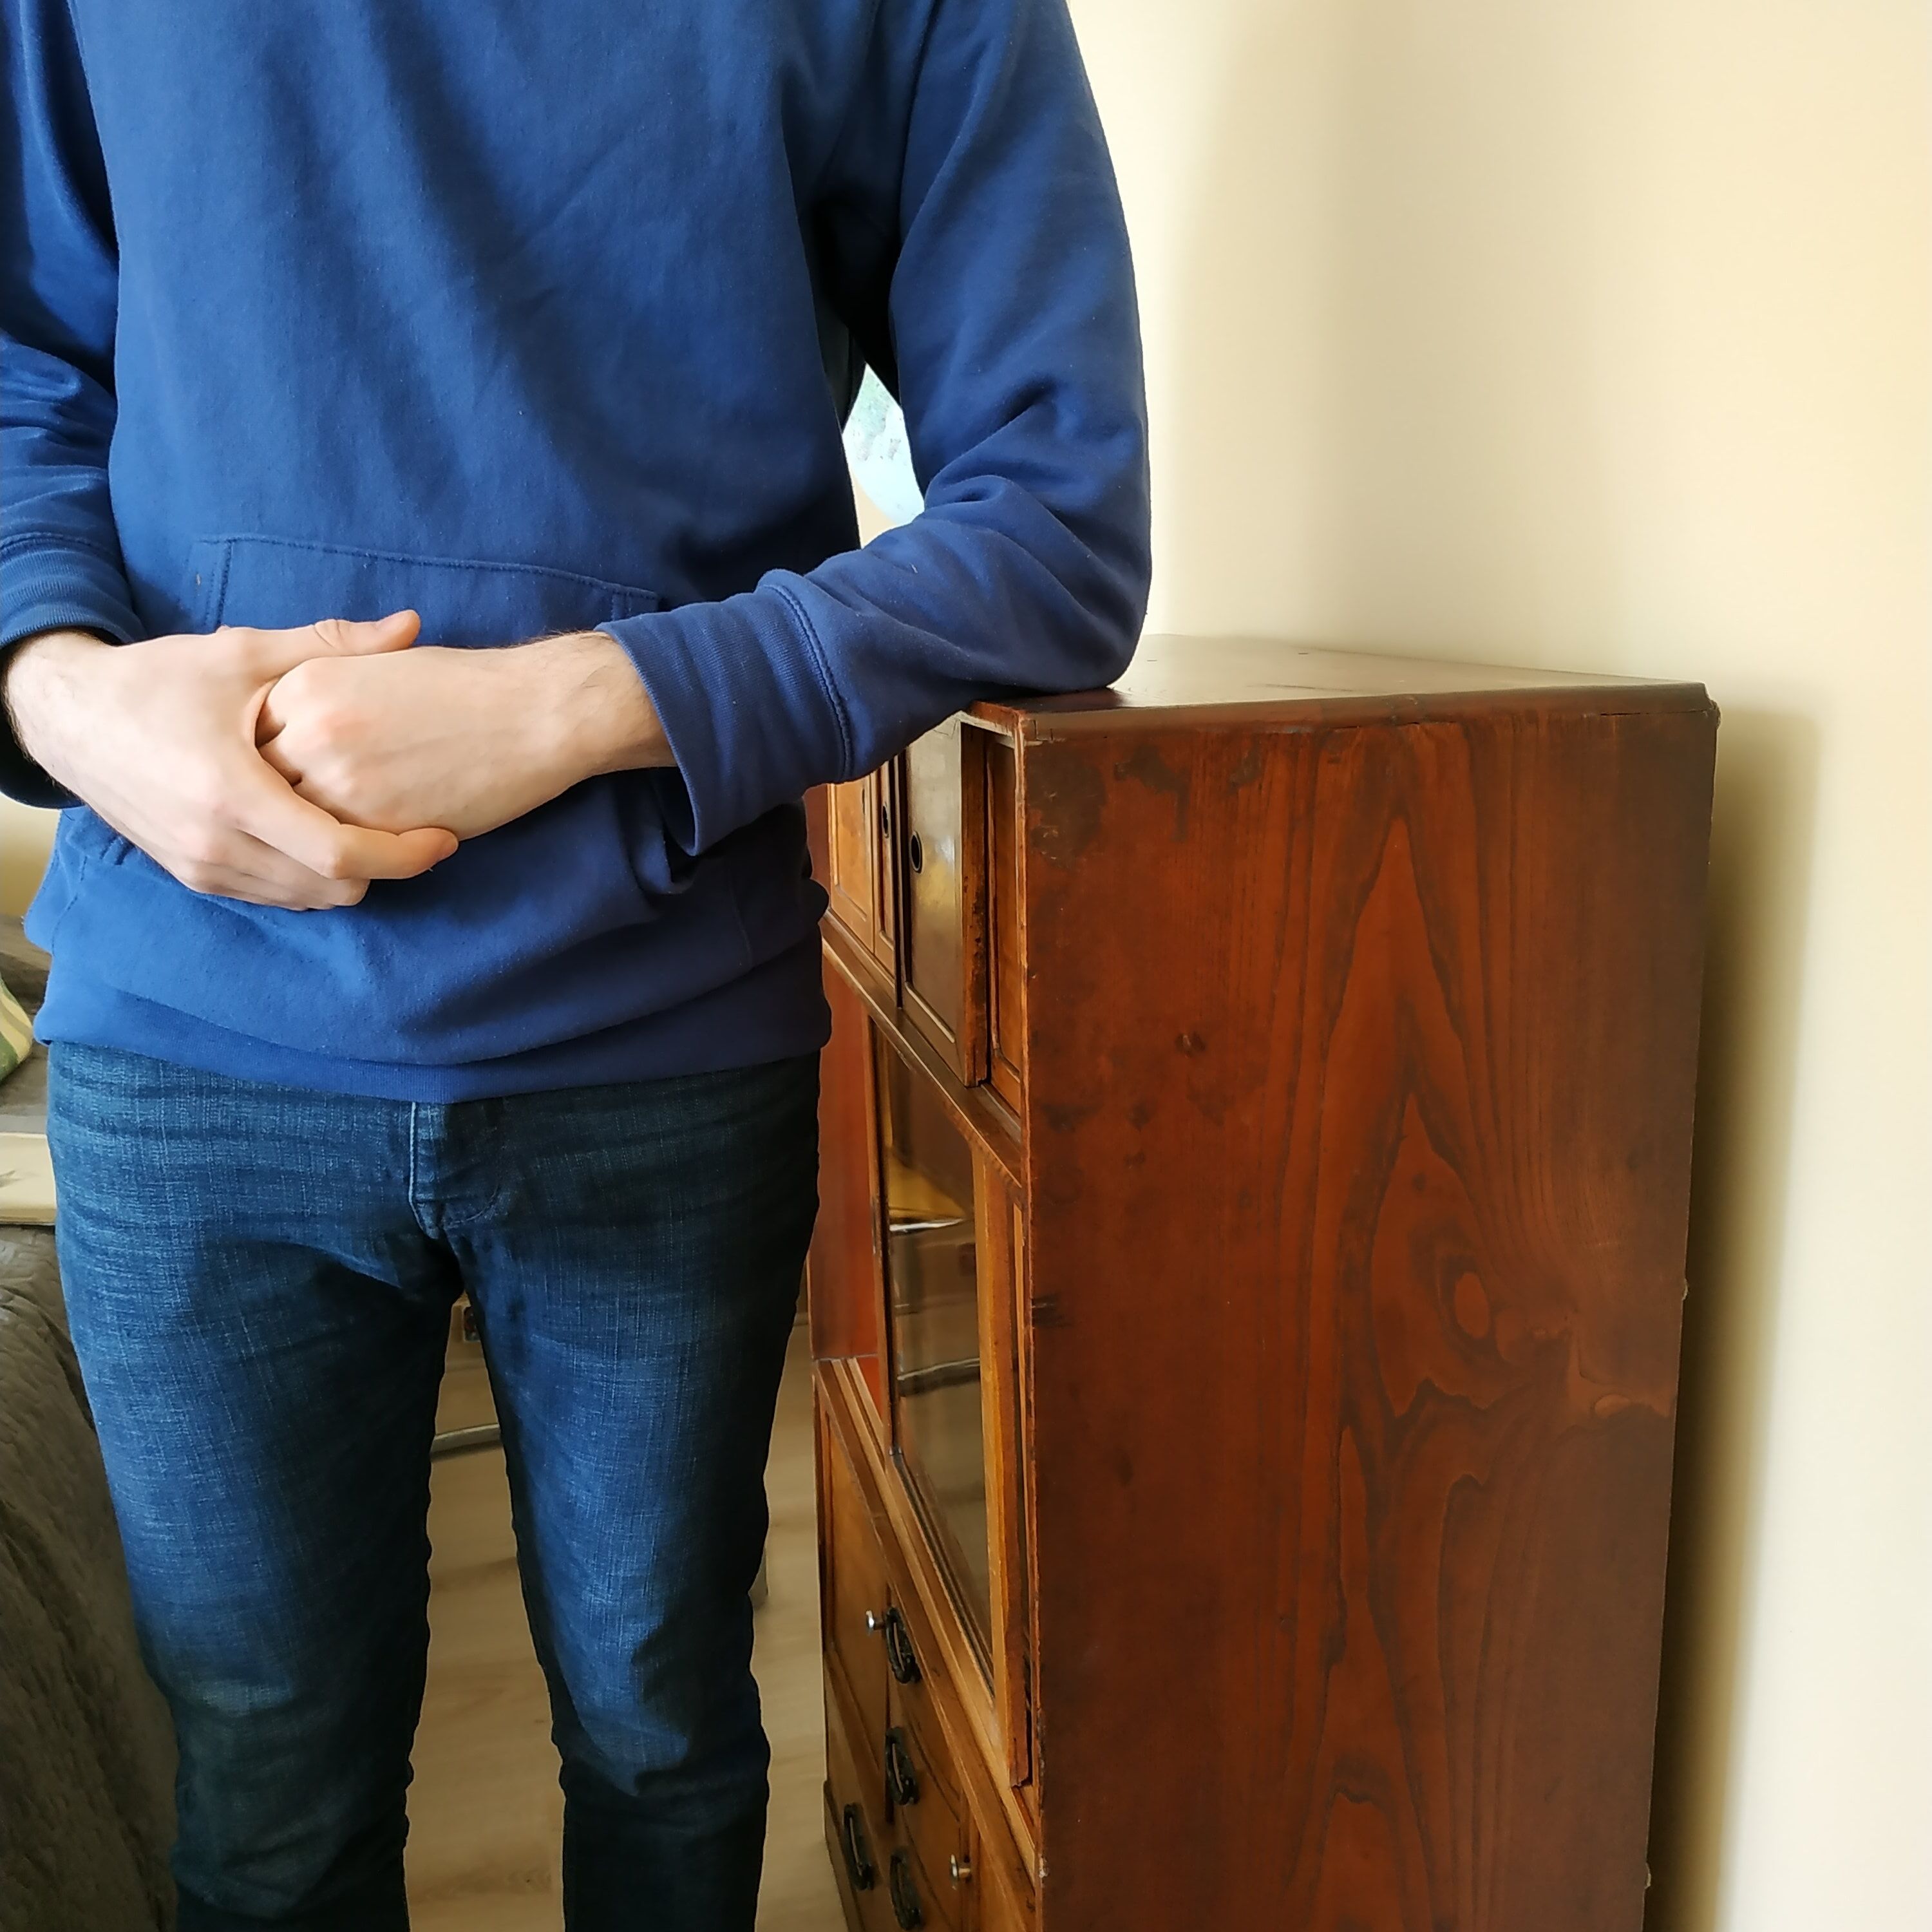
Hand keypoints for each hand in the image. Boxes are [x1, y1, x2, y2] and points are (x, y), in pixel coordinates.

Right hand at [3, 618, 457, 908]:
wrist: (69, 718)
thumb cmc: (157, 680)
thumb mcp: (243, 653)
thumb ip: (332, 645)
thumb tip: (412, 626)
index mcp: (232, 793)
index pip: (338, 854)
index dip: (403, 855)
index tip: (445, 838)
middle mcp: (215, 844)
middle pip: (331, 889)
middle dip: (384, 869)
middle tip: (418, 834)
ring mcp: (201, 867)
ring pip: (305, 900)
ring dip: (350, 877)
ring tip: (380, 835)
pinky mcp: (193, 876)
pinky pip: (273, 896)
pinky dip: (311, 879)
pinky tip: (330, 840)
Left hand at [256, 623, 669, 840]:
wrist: (533, 711)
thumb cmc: (468, 687)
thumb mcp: (380, 667)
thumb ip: (326, 693)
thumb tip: (291, 730)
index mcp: (305, 683)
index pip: (251, 738)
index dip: (265, 764)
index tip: (278, 778)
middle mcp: (307, 729)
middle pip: (257, 786)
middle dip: (269, 807)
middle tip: (284, 821)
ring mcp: (336, 780)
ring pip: (288, 829)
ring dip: (297, 844)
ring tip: (312, 849)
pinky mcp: (372, 824)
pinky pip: (329, 856)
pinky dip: (333, 862)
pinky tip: (354, 858)